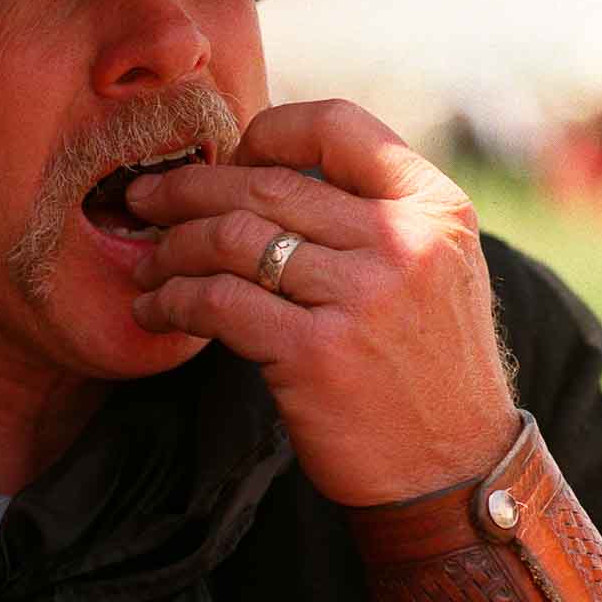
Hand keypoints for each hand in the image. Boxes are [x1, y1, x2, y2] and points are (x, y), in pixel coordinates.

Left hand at [126, 99, 518, 505]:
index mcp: (435, 208)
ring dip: (173, 248)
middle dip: (188, 188)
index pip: (338, 126)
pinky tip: (156, 310)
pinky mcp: (315, 353)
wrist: (456, 475)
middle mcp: (403, 242)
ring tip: (150, 264)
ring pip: (231, 238)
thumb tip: (263, 168)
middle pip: (266, 183)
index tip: (229, 156)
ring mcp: (361, 297)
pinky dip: (173, 301)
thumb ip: (371, 214)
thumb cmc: (428, 369)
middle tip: (145, 199)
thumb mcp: (434, 269)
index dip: (268, 132)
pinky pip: (217, 302)